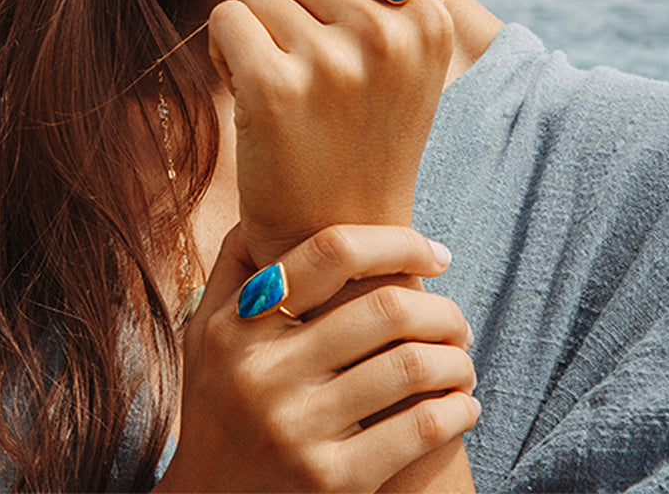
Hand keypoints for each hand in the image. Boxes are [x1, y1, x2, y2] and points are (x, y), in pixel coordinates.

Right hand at [156, 224, 477, 492]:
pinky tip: (463, 407)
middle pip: (383, 310)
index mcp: (237, 326)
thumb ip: (235, 268)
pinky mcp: (331, 483)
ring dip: (455, 359)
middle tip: (457, 319)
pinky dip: (456, 411)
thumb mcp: (204, 335)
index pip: (330, 252)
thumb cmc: (218, 410)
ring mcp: (296, 431)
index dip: (396, 241)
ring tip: (462, 361)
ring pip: (410, 366)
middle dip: (440, 309)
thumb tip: (269, 203)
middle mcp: (262, 373)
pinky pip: (418, 429)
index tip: (434, 252)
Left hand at [208, 0, 452, 263]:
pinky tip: (244, 89)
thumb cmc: (361, 136)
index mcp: (427, 20)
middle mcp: (389, 34)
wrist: (338, 236)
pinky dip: (221, 48)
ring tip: (279, 85)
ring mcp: (336, 61)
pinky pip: (226, 17)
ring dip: (252, 29)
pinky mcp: (277, 88)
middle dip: (280, 3)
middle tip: (296, 66)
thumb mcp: (395, 56)